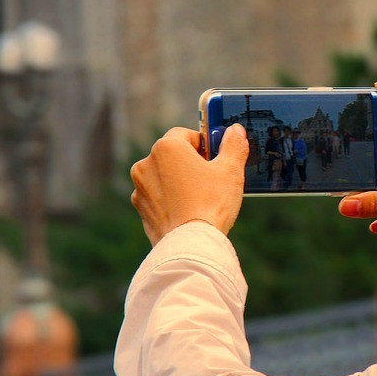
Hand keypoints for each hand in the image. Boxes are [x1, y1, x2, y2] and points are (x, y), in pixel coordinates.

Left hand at [131, 125, 248, 245]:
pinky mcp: (141, 209)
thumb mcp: (230, 171)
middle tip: (212, 179)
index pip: (187, 134)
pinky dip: (171, 200)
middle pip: (173, 155)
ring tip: (201, 199)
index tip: (217, 158)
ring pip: (164, 177)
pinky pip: (158, 197)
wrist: (191, 244)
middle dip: (191, 163)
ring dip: (179, 181)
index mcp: (167, 148)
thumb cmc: (211, 204)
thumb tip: (235, 131)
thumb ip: (233, 146)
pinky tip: (188, 212)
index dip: (205, 145)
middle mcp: (146, 163)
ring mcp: (140, 188)